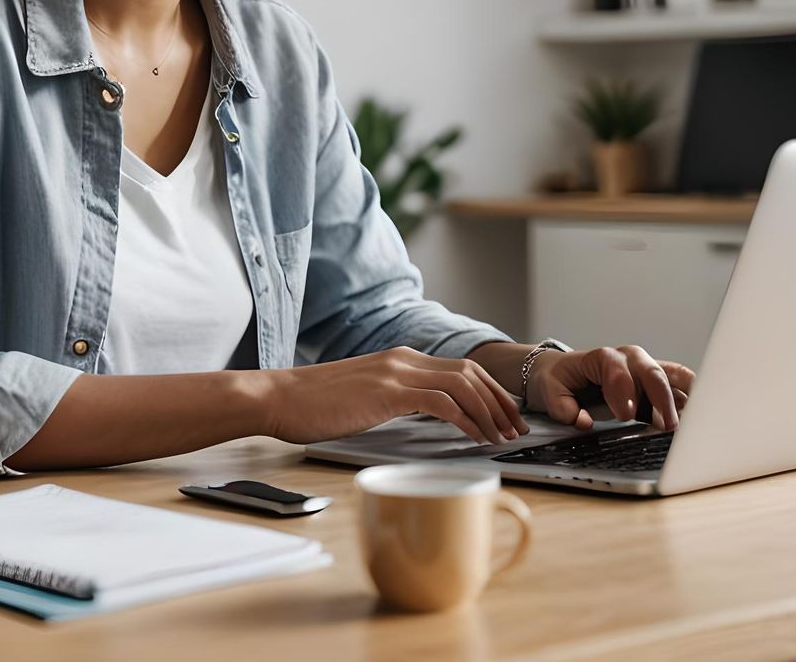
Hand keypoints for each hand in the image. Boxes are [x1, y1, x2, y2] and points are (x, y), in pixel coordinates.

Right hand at [262, 346, 529, 446]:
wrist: (278, 398)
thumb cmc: (312, 405)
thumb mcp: (361, 397)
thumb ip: (392, 398)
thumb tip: (418, 416)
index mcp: (399, 359)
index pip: (460, 368)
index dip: (489, 390)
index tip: (505, 415)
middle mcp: (403, 359)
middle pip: (471, 372)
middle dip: (500, 400)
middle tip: (517, 427)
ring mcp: (396, 373)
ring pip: (463, 384)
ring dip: (490, 411)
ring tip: (503, 437)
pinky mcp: (388, 392)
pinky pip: (442, 402)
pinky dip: (466, 418)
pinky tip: (476, 436)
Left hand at [526, 346, 694, 431]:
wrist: (563, 371)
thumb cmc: (559, 380)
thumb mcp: (551, 391)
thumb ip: (563, 407)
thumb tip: (584, 421)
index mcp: (603, 358)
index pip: (617, 371)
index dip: (623, 392)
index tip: (625, 416)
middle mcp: (629, 358)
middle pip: (651, 372)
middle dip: (661, 398)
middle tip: (668, 426)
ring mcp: (646, 367)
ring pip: (672, 375)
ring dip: (686, 396)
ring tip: (697, 418)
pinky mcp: (655, 381)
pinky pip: (679, 384)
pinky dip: (691, 397)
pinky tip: (700, 414)